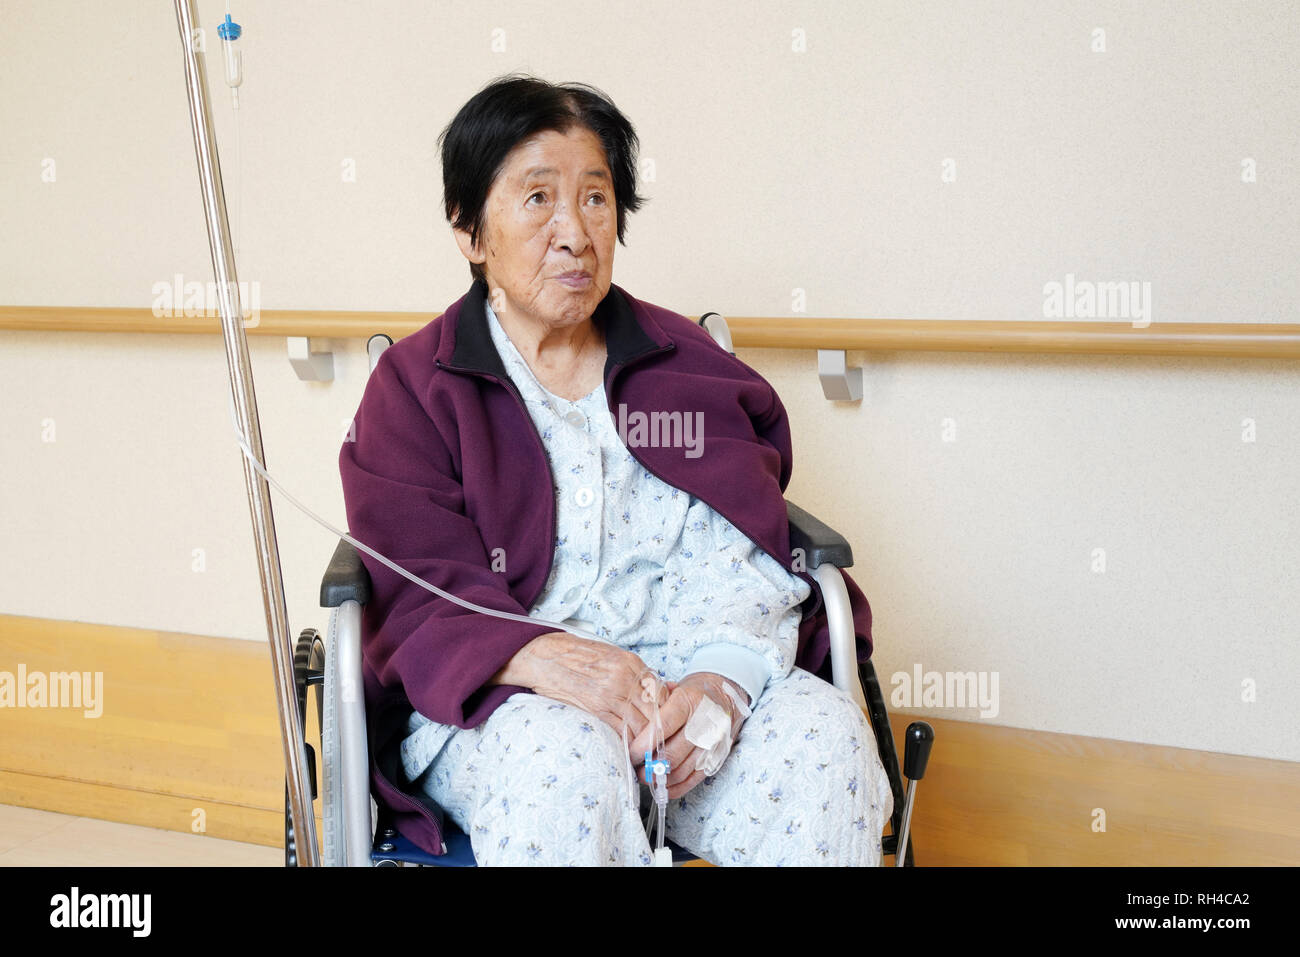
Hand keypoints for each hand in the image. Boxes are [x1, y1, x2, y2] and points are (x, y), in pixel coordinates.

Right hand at [491, 632, 667, 763]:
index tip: (668, 727)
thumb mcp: (613, 657)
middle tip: (662, 747)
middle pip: (656, 713)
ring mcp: (611, 694)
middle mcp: (626, 678)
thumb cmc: (578, 657)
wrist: (545, 656)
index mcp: (632, 664)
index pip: (662, 694)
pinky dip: (627, 744)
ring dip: (645, 743)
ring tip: (648, 754)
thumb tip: (656, 695)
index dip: (668, 715)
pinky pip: (621, 731)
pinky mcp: (596, 709)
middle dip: (660, 733)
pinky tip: (629, 751)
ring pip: (641, 726)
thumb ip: (635, 675)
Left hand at [631, 672, 749, 799]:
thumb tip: (632, 727)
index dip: (643, 745)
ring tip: (647, 776)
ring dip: (660, 779)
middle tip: (636, 768)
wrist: (726, 697)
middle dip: (649, 766)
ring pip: (681, 771)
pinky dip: (676, 787)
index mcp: (689, 701)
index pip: (662, 728)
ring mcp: (713, 744)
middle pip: (671, 754)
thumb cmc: (694, 694)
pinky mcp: (718, 759)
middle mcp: (704, 723)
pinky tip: (663, 786)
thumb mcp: (674, 688)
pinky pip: (694, 779)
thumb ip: (653, 704)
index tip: (631, 753)